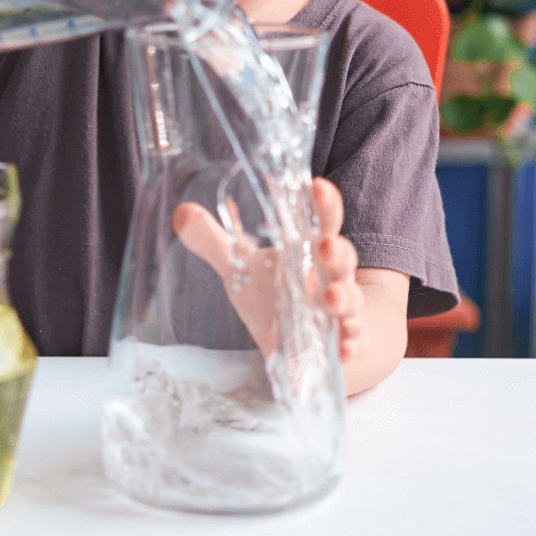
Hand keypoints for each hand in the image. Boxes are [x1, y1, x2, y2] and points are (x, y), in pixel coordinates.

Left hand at [173, 176, 363, 361]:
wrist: (307, 345)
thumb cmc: (275, 296)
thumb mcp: (242, 268)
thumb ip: (214, 241)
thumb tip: (181, 212)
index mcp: (308, 252)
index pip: (322, 221)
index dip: (324, 204)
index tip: (317, 186)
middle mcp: (329, 278)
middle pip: (340, 258)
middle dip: (336, 251)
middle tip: (324, 244)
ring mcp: (340, 312)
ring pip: (349, 301)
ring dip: (343, 299)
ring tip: (331, 298)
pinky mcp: (342, 345)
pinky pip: (354, 345)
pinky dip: (352, 347)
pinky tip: (344, 350)